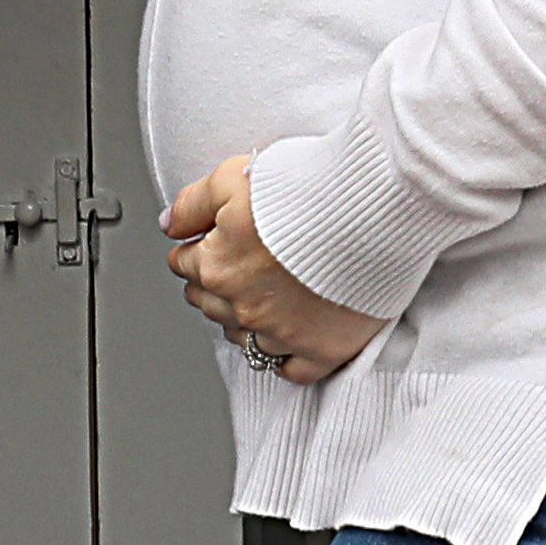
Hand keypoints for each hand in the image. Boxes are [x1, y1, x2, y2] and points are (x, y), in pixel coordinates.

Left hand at [164, 154, 386, 384]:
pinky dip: (287, 356)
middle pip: (209, 304)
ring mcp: (282, 333)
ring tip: (271, 291)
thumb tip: (169, 225)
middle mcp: (243, 306)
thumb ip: (194, 202)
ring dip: (247, 318)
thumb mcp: (237, 174)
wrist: (376, 204)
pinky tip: (291, 335)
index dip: (200, 245)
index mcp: (217, 264)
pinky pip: (292, 370)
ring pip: (243, 340)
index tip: (219, 237)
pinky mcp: (322, 348)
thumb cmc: (314, 185)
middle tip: (246, 260)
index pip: (184, 263)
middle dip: (218, 283)